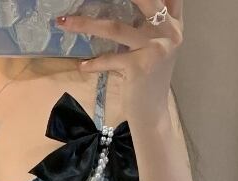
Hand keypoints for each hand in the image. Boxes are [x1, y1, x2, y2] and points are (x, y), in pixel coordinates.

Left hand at [56, 0, 182, 127]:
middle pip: (145, 0)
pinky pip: (109, 59)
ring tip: (64, 22)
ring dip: (85, 24)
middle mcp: (169, 33)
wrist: (152, 113)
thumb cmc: (149, 79)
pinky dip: (93, 64)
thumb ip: (149, 25)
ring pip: (115, 28)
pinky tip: (82, 66)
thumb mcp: (154, 47)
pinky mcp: (139, 67)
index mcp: (174, 25)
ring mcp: (155, 49)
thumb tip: (125, 6)